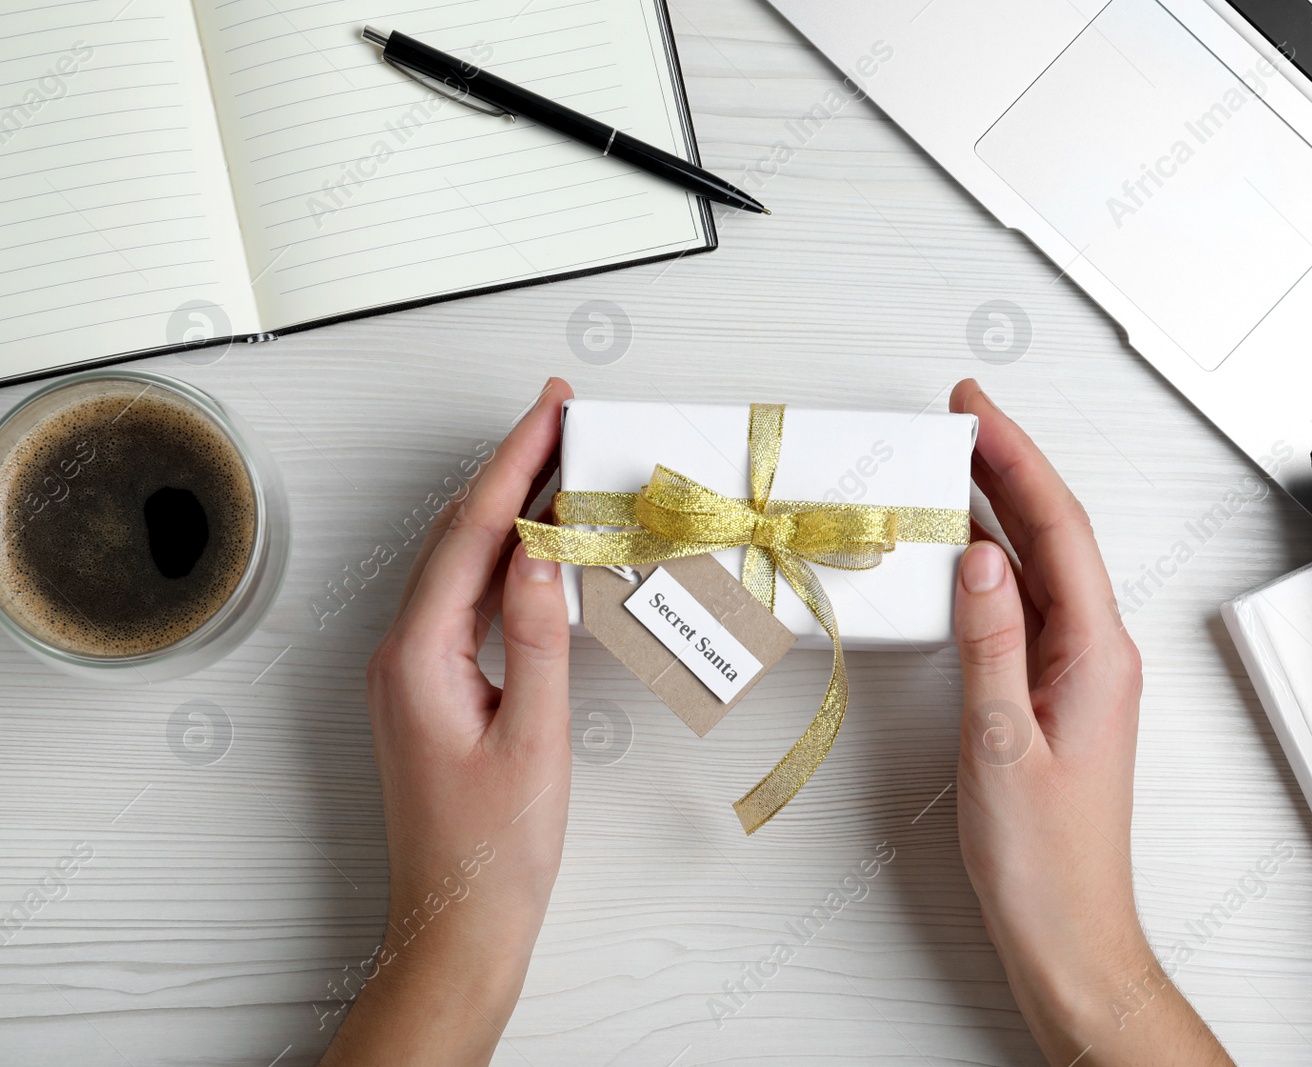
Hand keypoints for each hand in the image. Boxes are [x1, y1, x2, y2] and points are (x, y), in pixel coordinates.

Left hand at [320, 378, 575, 1066]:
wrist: (457, 923)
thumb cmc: (493, 850)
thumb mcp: (533, 739)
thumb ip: (539, 639)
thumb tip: (545, 553)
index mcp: (417, 658)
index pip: (470, 535)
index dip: (513, 464)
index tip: (550, 411)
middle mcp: (401, 654)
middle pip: (458, 536)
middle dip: (509, 469)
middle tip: (559, 416)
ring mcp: (411, 671)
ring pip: (461, 565)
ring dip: (507, 511)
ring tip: (557, 462)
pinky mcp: (430, 689)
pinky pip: (466, 602)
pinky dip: (504, 563)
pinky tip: (538, 547)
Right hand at [948, 380, 1232, 1065]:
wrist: (1069, 931)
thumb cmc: (1046, 861)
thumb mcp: (1002, 746)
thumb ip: (992, 646)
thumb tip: (983, 561)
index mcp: (1096, 656)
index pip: (1058, 530)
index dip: (1019, 459)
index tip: (980, 412)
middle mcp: (1096, 654)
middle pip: (1055, 534)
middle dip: (1011, 465)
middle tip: (965, 416)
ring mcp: (1078, 672)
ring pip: (1042, 566)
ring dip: (1004, 508)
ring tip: (961, 463)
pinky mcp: (1054, 694)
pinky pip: (1028, 606)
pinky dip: (996, 565)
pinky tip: (970, 552)